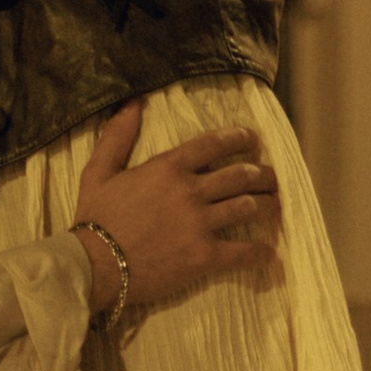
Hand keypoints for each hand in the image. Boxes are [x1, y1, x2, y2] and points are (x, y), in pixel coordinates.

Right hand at [73, 100, 279, 313]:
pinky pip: (243, 252)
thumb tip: (133, 104)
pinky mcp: (204, 256)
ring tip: (275, 206)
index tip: (253, 139)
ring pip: (247, 207)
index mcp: (168, 167)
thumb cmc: (95, 219)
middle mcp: (190, 190)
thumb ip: (117, 136)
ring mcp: (200, 223)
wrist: (95, 266)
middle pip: (240, 174)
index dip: (239, 138)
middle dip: (262, 173)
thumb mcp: (99, 171)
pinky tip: (268, 253)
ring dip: (266, 205)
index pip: (214, 144)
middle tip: (272, 177)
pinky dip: (259, 252)